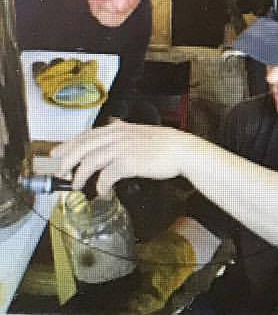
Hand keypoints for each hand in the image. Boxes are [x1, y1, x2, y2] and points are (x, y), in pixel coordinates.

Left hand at [50, 122, 197, 195]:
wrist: (180, 149)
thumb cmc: (161, 144)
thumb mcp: (137, 133)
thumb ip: (121, 134)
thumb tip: (108, 134)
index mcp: (118, 128)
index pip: (85, 135)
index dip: (68, 145)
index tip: (56, 154)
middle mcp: (116, 135)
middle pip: (82, 147)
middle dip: (66, 161)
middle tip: (59, 174)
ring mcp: (121, 148)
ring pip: (90, 160)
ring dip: (79, 176)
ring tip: (75, 187)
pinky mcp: (127, 162)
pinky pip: (105, 176)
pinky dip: (100, 186)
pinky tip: (101, 192)